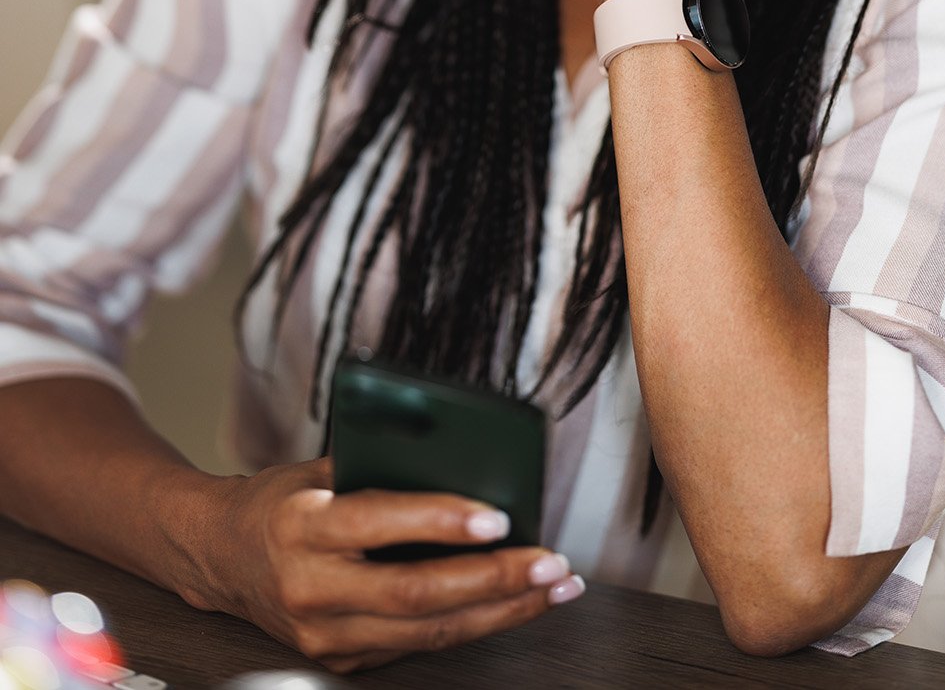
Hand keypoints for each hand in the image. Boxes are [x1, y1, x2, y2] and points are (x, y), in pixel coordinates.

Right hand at [206, 458, 581, 671]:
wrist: (221, 559)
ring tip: (552, 586)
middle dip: (493, 580)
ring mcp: (325, 635)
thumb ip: (378, 467)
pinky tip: (512, 604)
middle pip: (414, 594)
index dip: (440, 522)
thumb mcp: (318, 470)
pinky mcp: (340, 659)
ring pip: (426, 631)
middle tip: (548, 561)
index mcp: (303, 526)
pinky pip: (417, 645)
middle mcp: (312, 588)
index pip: (379, 523)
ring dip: (501, 611)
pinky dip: (472, 625)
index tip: (497, 516)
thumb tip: (460, 457)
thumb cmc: (280, 503)